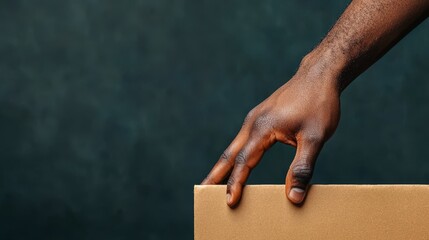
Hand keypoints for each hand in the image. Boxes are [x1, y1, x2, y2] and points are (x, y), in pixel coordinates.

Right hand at [202, 58, 340, 206]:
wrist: (319, 75)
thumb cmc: (319, 104)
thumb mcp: (315, 138)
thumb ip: (302, 168)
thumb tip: (293, 197)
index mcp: (262, 128)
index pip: (244, 162)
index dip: (236, 183)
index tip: (229, 202)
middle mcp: (253, 123)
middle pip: (229, 154)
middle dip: (216, 174)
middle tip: (203, 191)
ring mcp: (255, 118)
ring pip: (234, 146)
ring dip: (224, 165)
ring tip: (215, 181)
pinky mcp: (261, 117)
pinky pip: (244, 140)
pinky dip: (236, 155)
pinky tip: (238, 162)